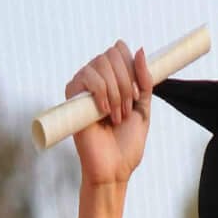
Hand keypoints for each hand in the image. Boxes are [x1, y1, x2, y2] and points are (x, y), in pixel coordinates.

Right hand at [67, 41, 151, 189]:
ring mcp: (84, 86)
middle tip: (126, 110)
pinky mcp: (72, 95)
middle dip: (126, 83)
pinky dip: (102, 92)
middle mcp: (97, 78)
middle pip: (112, 54)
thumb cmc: (126, 144)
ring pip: (101, 63)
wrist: (113, 168)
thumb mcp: (144, 109)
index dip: (132, 68)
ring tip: (116, 116)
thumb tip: (140, 50)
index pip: (120, 50)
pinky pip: (88, 76)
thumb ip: (144, 82)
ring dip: (116, 92)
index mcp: (114, 79)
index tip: (137, 96)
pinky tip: (103, 112)